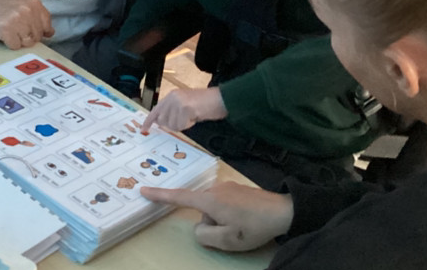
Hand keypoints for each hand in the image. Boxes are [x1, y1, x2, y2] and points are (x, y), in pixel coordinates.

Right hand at [0, 0, 54, 49]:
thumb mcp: (21, 4)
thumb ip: (36, 15)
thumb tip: (50, 32)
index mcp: (33, 1)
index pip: (47, 22)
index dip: (41, 30)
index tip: (31, 30)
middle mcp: (28, 9)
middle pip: (38, 34)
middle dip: (27, 36)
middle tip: (15, 28)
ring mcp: (18, 19)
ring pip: (28, 42)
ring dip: (18, 40)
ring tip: (9, 30)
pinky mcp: (7, 30)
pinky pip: (16, 46)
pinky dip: (9, 43)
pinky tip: (3, 34)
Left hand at [141, 87, 227, 132]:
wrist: (220, 99)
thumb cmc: (205, 104)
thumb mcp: (185, 104)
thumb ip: (172, 111)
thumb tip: (161, 122)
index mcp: (171, 95)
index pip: (156, 109)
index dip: (149, 120)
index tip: (143, 129)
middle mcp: (172, 97)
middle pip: (164, 121)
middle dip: (173, 124)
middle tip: (186, 119)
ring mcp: (178, 102)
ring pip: (172, 125)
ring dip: (182, 125)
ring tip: (192, 116)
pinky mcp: (185, 108)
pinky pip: (182, 125)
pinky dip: (189, 124)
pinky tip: (195, 116)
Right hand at [141, 182, 293, 251]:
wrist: (283, 211)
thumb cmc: (253, 227)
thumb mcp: (227, 240)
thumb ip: (205, 234)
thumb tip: (199, 226)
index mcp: (210, 200)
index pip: (179, 197)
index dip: (160, 195)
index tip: (143, 190)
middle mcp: (215, 188)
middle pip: (200, 209)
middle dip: (210, 223)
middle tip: (232, 232)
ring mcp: (227, 186)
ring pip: (213, 208)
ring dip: (221, 220)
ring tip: (242, 227)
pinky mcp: (237, 188)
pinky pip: (223, 203)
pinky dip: (229, 214)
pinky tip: (246, 220)